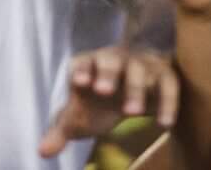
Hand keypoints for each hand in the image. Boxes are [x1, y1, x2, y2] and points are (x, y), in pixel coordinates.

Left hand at [37, 47, 180, 155]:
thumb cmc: (101, 101)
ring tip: (132, 113)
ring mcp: (141, 65)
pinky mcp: (164, 75)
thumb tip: (42, 152)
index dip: (81, 69)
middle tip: (103, 91)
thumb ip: (63, 130)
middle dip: (107, 73)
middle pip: (111, 59)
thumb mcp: (82, 116)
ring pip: (139, 70)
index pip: (83, 62)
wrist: (138, 89)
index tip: (79, 81)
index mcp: (90, 65)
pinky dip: (167, 102)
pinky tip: (164, 124)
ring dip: (136, 88)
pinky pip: (168, 84)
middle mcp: (116, 59)